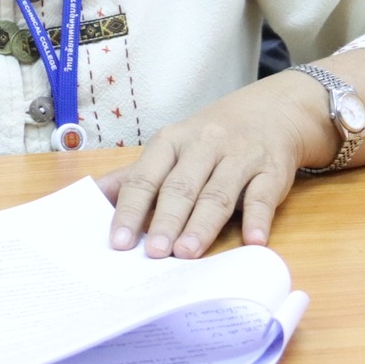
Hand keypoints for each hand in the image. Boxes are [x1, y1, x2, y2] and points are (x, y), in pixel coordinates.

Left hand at [97, 73, 334, 258]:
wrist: (272, 111)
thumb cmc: (211, 138)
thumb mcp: (171, 147)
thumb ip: (135, 174)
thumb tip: (92, 197)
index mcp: (172, 141)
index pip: (146, 177)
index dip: (131, 209)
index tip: (118, 241)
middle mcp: (204, 145)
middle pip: (181, 186)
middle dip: (166, 220)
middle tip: (154, 252)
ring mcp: (240, 157)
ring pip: (218, 192)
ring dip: (202, 224)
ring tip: (187, 252)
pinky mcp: (271, 170)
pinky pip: (263, 195)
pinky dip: (257, 218)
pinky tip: (252, 241)